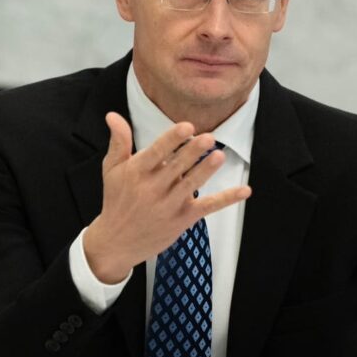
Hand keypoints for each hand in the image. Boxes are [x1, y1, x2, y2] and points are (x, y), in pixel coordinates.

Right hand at [83, 112, 251, 283]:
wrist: (116, 242)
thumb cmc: (116, 199)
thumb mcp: (112, 169)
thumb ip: (119, 141)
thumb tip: (112, 115)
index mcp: (136, 172)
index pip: (156, 153)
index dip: (172, 139)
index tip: (186, 127)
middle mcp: (152, 189)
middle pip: (176, 168)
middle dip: (192, 152)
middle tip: (209, 137)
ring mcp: (168, 206)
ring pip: (191, 186)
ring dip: (206, 171)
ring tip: (219, 156)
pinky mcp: (182, 220)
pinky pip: (207, 207)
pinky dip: (227, 199)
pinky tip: (244, 190)